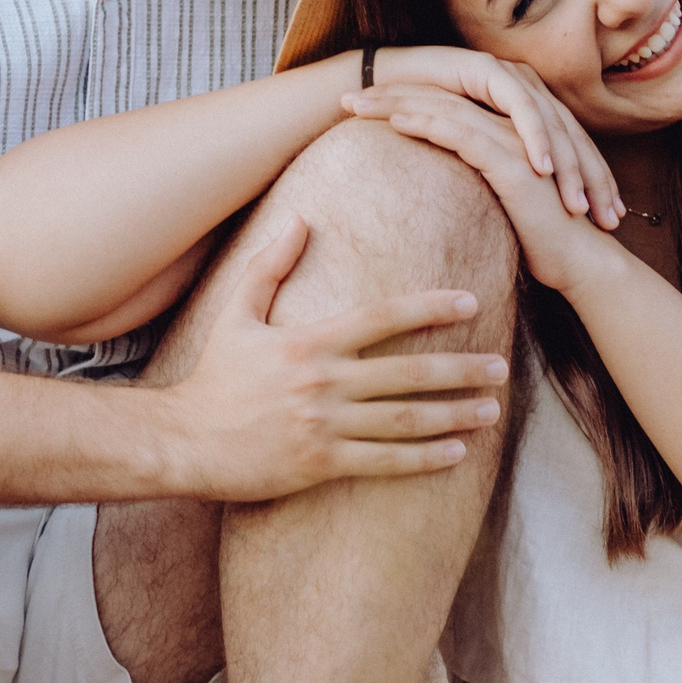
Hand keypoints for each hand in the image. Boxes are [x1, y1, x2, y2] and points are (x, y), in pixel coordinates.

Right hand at [159, 207, 509, 500]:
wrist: (180, 440)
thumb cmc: (213, 377)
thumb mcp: (236, 315)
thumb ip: (271, 266)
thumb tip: (301, 219)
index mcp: (309, 342)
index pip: (382, 316)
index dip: (429, 307)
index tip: (470, 301)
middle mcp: (322, 381)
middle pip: (407, 371)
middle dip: (460, 368)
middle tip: (501, 367)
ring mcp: (323, 424)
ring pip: (404, 419)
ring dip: (453, 414)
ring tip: (491, 410)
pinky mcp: (318, 463)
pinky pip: (383, 462)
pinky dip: (423, 458)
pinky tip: (456, 453)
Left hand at [343, 83, 620, 291]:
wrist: (583, 262)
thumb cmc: (544, 242)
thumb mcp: (502, 209)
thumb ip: (477, 192)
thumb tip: (439, 204)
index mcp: (504, 135)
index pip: (445, 108)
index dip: (402, 104)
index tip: (362, 109)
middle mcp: (509, 128)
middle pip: (439, 100)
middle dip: (390, 95)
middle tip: (346, 96)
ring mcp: (513, 141)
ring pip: (444, 110)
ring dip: (396, 104)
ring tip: (356, 104)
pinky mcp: (513, 162)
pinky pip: (462, 134)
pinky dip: (427, 124)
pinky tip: (395, 121)